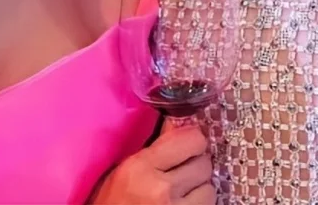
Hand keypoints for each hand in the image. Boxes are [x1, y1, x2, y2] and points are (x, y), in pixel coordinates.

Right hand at [91, 124, 214, 203]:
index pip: (192, 139)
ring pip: (209, 189)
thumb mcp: (122, 172)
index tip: (186, 146)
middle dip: (196, 166)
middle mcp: (160, 189)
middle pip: (204, 164)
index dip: (192, 141)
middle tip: (182, 172)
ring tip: (183, 193)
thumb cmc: (108, 204)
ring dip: (199, 190)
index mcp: (141, 167)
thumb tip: (179, 121)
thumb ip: (153, 147)